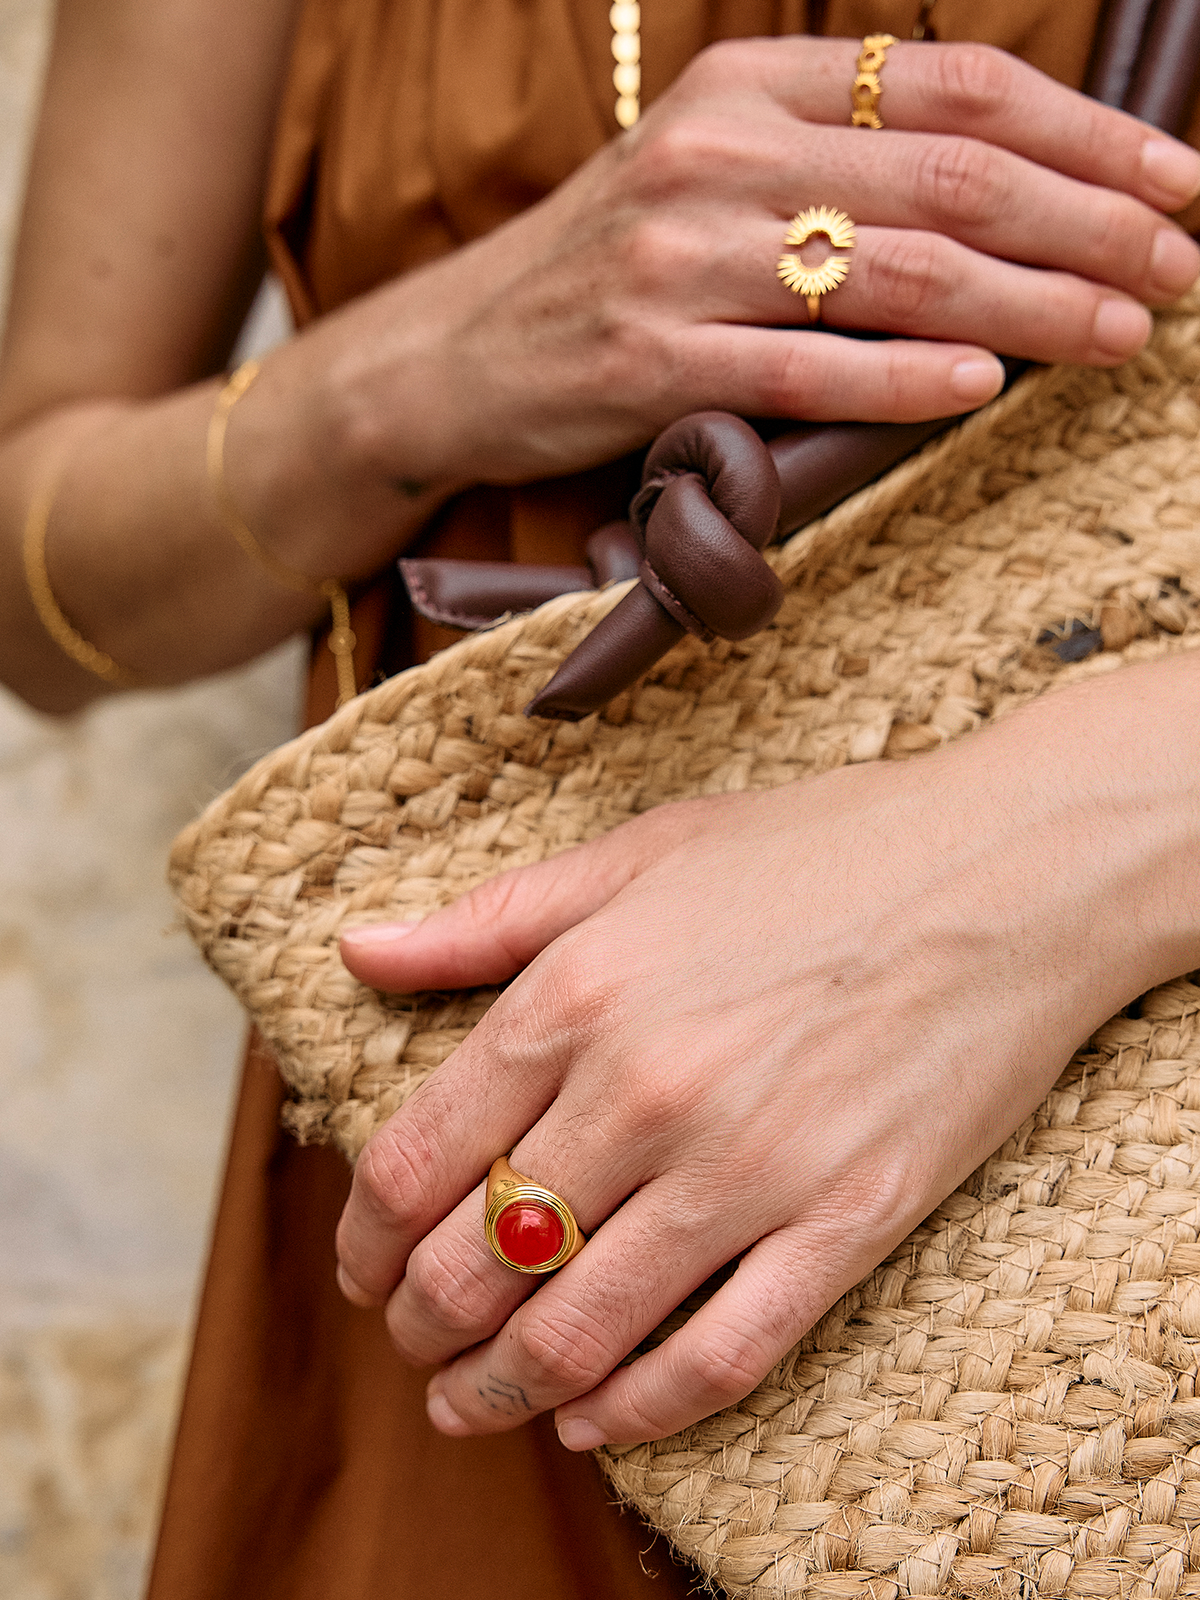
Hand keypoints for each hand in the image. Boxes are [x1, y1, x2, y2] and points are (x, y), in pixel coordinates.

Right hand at [263, 34, 1199, 560]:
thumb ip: (837, 165)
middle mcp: (716, 153)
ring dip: (1032, 305)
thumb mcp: (713, 176)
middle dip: (1090, 224)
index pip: (953, 88)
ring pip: (894, 271)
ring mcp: (676, 257)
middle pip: (949, 178)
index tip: (1177, 182)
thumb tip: (1009, 198)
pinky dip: (903, 374)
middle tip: (1180, 271)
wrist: (455, 353)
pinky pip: (800, 367)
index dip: (1085, 133)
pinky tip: (986, 383)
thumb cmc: (610, 272)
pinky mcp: (646, 362)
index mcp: (747, 86)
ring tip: (1123, 334)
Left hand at [335, 658, 1199, 1449]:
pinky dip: (638, 1411)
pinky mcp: (843, 1221)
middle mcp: (641, 1091)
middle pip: (477, 1260)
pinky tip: (595, 1421)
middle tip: (413, 1345)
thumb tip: (357, 951)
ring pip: (578, 1330)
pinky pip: (718, 1355)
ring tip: (475, 1404)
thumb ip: (486, 918)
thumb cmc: (817, 848)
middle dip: (419, 1325)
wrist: (1003, 871)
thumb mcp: (635, 855)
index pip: (413, 1158)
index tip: (359, 1266)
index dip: (362, 1236)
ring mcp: (746, 1167)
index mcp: (574, 994)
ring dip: (502, 1389)